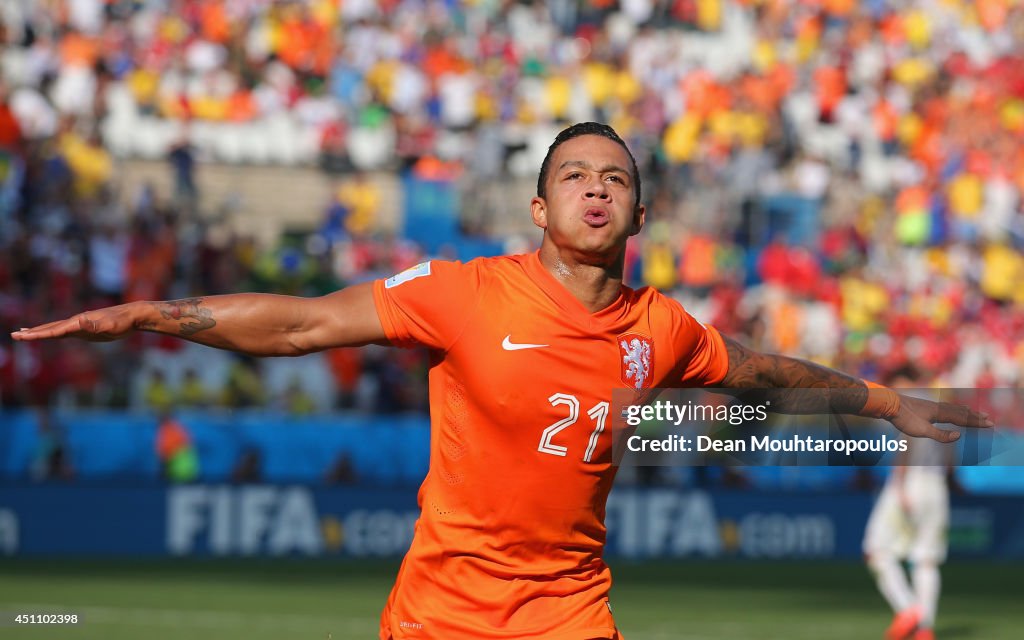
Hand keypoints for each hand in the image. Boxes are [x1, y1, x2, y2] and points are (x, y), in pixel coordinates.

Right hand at [11, 303, 143, 341]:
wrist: (132, 316)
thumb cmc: (122, 322)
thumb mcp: (109, 326)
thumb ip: (93, 325)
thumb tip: (78, 322)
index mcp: (77, 322)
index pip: (52, 330)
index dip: (36, 334)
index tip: (20, 336)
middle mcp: (76, 322)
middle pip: (49, 328)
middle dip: (32, 333)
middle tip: (15, 335)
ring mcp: (80, 325)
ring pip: (56, 328)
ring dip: (40, 331)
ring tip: (26, 333)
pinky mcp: (86, 329)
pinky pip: (65, 331)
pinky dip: (54, 332)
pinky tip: (52, 334)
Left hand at [890, 393, 992, 442]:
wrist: (887, 403)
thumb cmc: (903, 418)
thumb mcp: (922, 431)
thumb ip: (941, 435)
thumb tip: (959, 436)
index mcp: (940, 413)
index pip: (962, 419)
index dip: (976, 422)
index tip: (989, 424)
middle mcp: (938, 407)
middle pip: (960, 412)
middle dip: (974, 417)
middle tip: (988, 419)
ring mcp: (931, 405)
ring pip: (952, 408)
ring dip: (965, 411)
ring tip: (974, 412)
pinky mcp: (924, 405)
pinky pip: (944, 407)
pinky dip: (952, 408)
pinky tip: (949, 409)